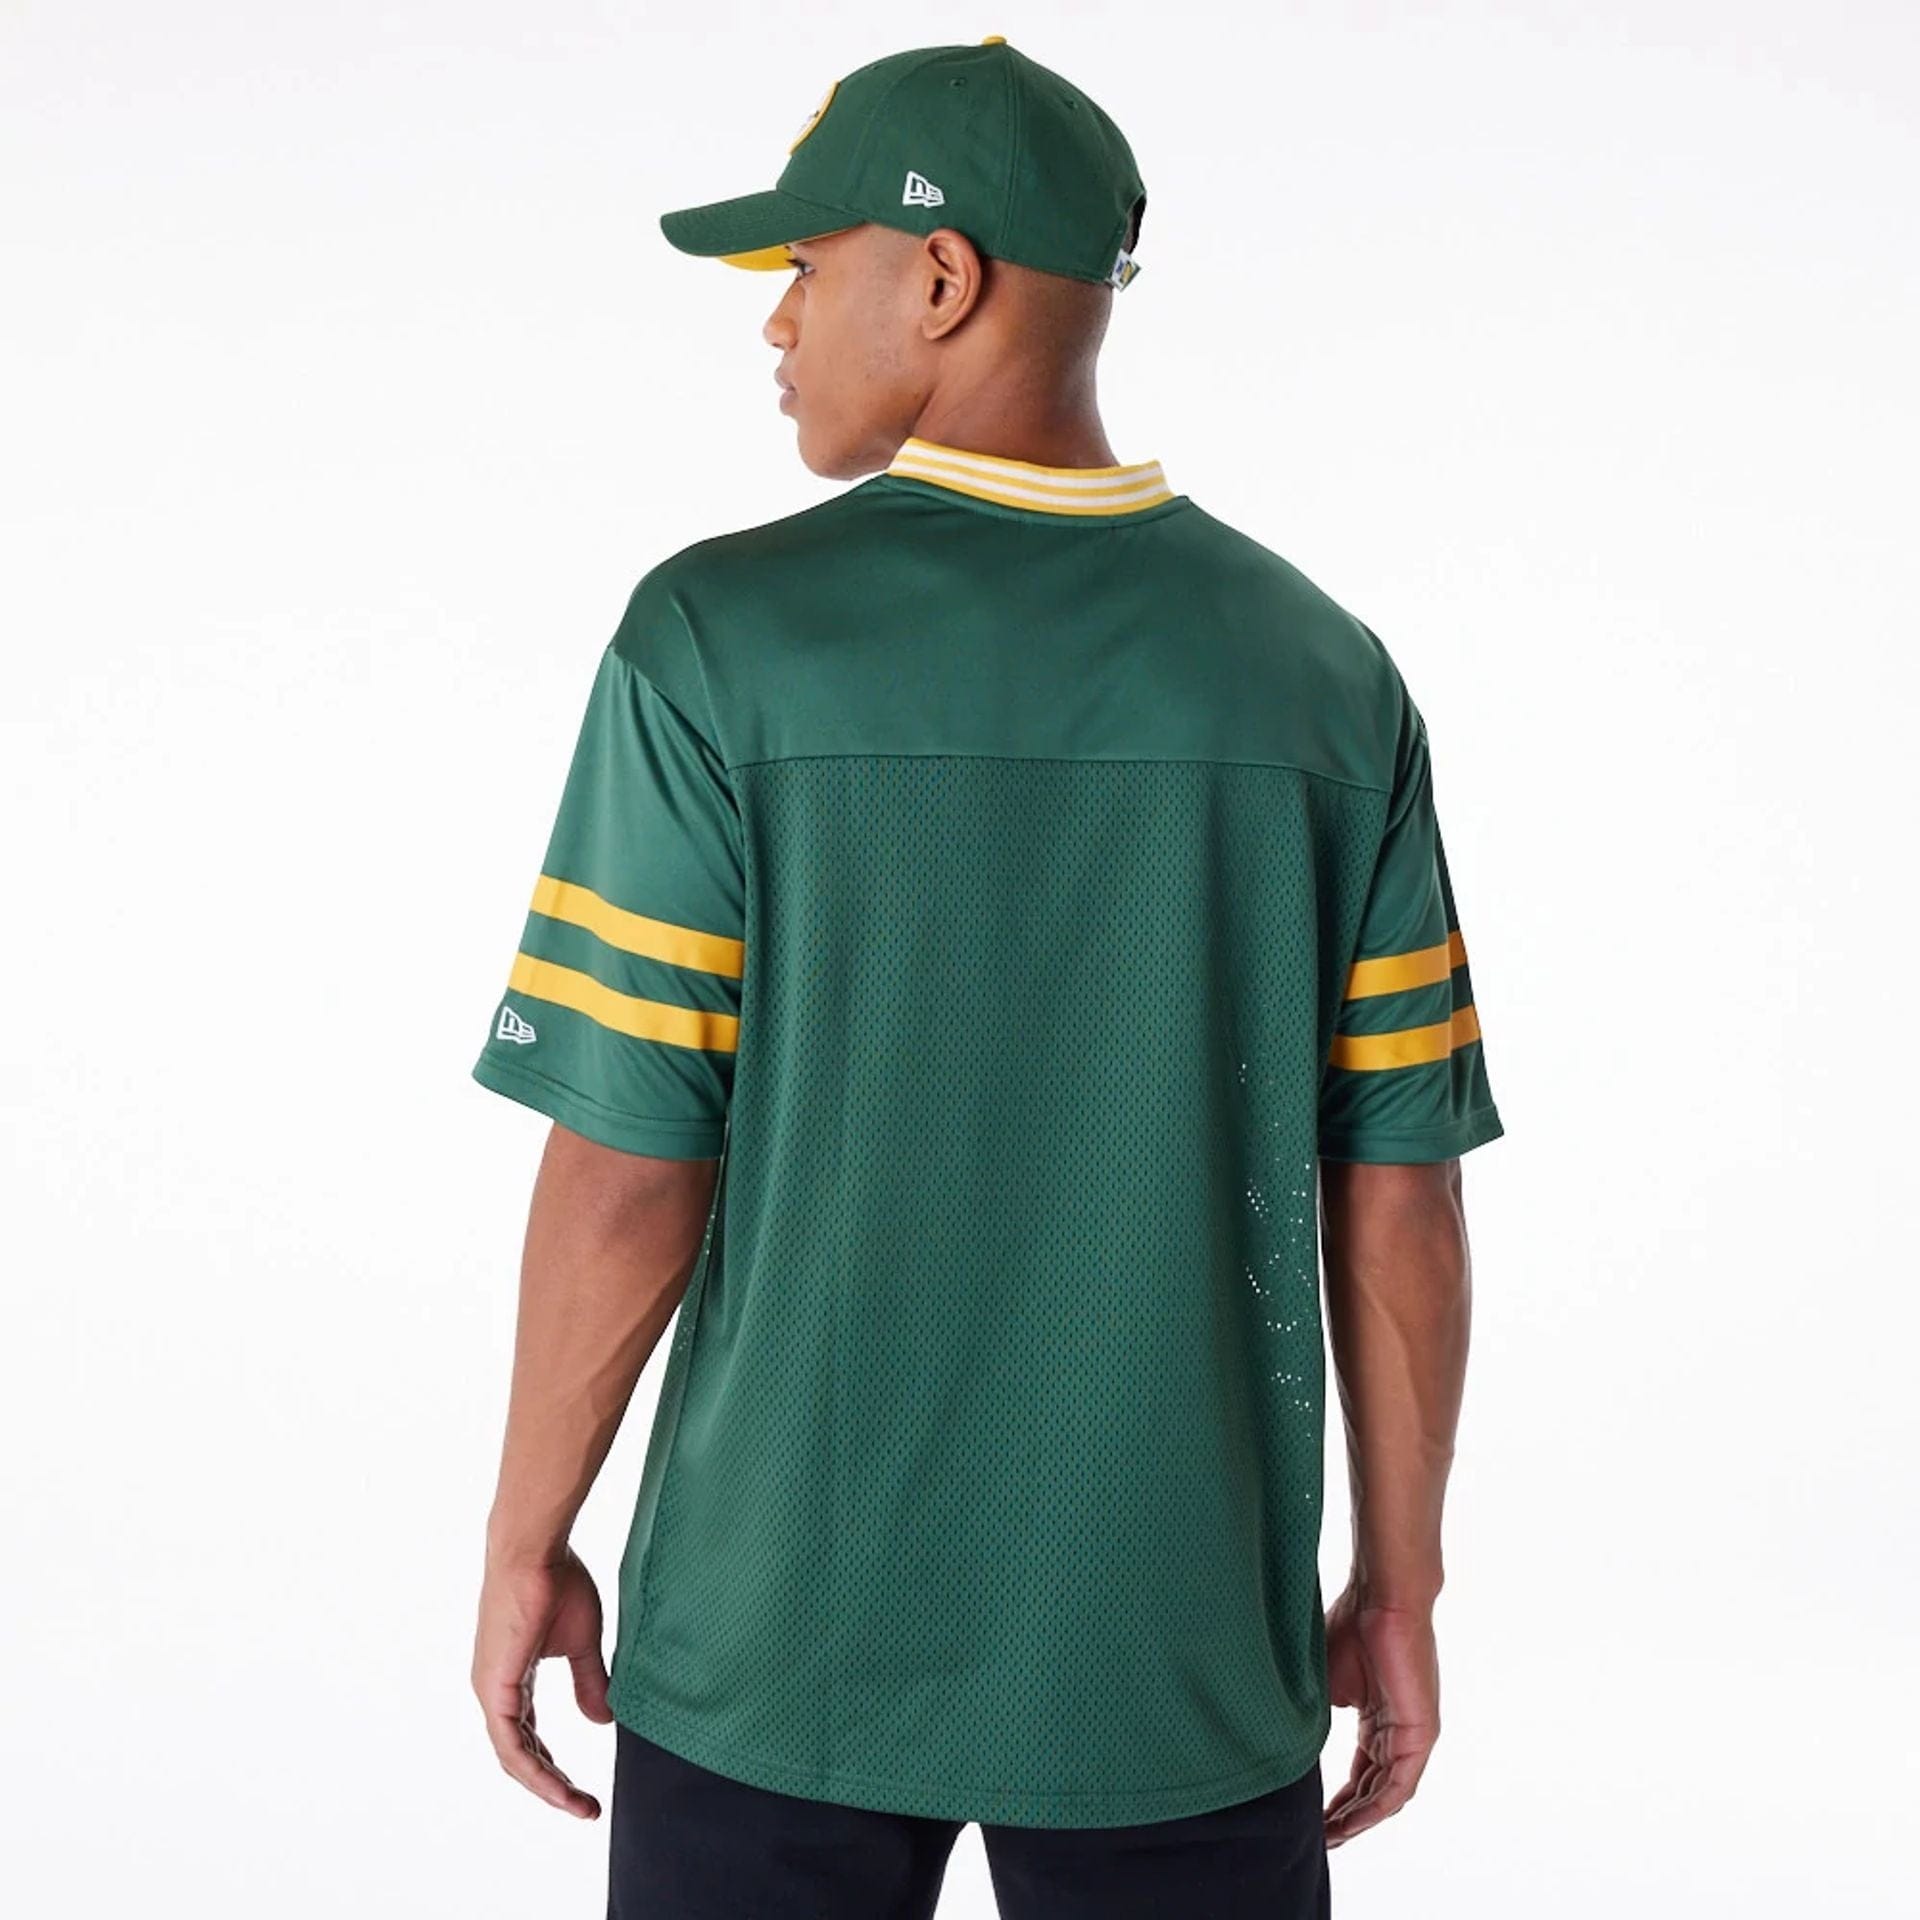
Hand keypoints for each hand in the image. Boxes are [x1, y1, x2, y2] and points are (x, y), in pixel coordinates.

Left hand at [472, 1545, 614, 1817]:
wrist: (536, 1551)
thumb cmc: (557, 1582)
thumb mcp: (582, 1642)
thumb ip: (588, 1682)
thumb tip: (602, 1721)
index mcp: (512, 1679)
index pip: (530, 1738)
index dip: (555, 1767)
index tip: (585, 1791)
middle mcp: (496, 1691)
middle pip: (521, 1755)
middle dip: (553, 1786)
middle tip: (586, 1808)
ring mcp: (491, 1691)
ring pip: (515, 1756)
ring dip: (547, 1785)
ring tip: (579, 1806)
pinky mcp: (495, 1687)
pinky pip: (513, 1743)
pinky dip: (536, 1769)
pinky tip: (557, 1785)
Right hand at [1321, 1584, 1439, 1847]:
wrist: (1381, 1598)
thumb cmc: (1352, 1625)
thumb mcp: (1325, 1681)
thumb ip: (1318, 1715)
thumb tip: (1294, 1741)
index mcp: (1378, 1721)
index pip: (1360, 1774)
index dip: (1338, 1801)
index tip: (1312, 1819)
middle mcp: (1397, 1734)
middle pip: (1372, 1791)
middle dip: (1346, 1819)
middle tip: (1318, 1837)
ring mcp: (1412, 1736)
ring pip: (1386, 1794)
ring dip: (1359, 1820)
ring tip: (1330, 1837)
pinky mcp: (1420, 1734)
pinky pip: (1399, 1785)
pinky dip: (1374, 1808)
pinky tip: (1351, 1822)